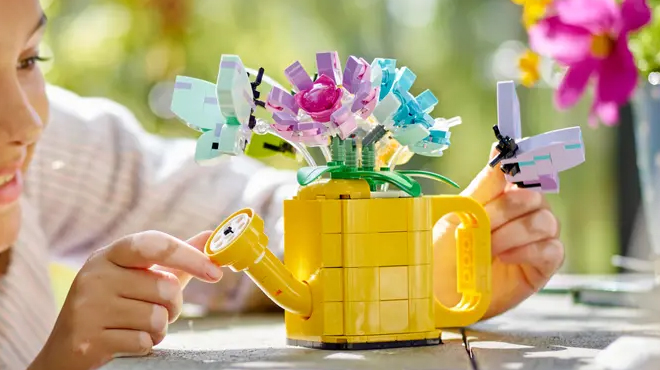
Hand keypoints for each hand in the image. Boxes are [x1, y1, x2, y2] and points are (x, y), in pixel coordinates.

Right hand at [31, 230, 220, 369]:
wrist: (66, 351)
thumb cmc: (115, 307)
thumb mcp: (141, 277)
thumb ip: (176, 259)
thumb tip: (211, 236)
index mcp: (110, 255)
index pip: (155, 245)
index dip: (189, 256)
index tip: (215, 273)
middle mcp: (96, 275)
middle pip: (165, 288)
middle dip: (172, 306)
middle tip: (157, 311)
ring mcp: (88, 307)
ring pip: (157, 318)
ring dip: (158, 329)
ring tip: (136, 326)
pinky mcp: (88, 339)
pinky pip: (143, 342)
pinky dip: (144, 346)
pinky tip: (125, 341)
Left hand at [434, 144, 562, 318]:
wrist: (440, 290)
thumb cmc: (445, 251)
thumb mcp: (460, 212)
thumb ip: (485, 184)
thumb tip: (499, 146)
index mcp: (503, 196)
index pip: (524, 171)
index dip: (525, 160)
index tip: (512, 158)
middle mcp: (524, 215)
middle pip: (534, 196)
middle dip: (506, 209)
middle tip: (482, 224)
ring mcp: (536, 240)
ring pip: (546, 221)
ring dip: (514, 232)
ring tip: (489, 246)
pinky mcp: (542, 266)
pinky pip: (552, 249)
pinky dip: (527, 250)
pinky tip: (505, 257)